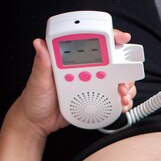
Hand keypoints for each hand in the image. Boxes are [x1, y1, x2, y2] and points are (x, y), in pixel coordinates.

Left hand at [11, 30, 137, 137]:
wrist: (37, 122)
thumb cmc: (35, 98)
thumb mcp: (37, 80)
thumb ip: (42, 63)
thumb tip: (40, 44)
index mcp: (72, 61)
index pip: (93, 44)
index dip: (110, 38)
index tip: (121, 39)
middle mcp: (85, 71)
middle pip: (113, 63)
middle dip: (125, 69)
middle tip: (123, 81)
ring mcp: (92, 86)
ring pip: (116, 81)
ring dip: (125, 86)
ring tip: (122, 95)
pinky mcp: (95, 101)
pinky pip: (112, 99)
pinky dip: (121, 101)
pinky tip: (121, 104)